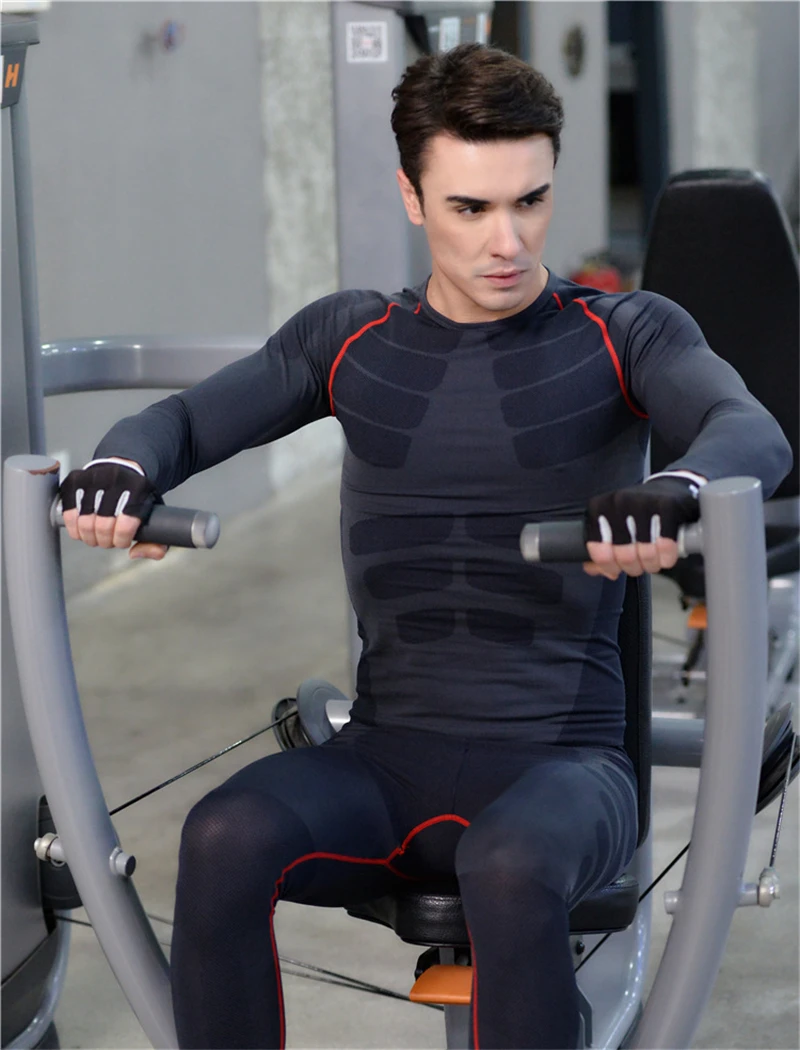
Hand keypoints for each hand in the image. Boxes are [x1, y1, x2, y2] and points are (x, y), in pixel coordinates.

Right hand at [59, 460, 167, 560]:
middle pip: (103, 526)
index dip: (122, 540)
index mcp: (139, 487)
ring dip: (89, 538)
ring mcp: (93, 477)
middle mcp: (115, 479)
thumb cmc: (137, 497)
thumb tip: (135, 554)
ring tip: (96, 537)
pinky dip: (74, 528)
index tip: (122, 541)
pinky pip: (69, 514)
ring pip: (85, 522)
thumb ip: (155, 542)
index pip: (126, 524)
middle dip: (105, 541)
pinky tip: (82, 530)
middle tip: (108, 541)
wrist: (122, 469)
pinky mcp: (75, 480)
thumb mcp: (153, 515)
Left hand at [582, 476, 700, 579]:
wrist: (668, 490)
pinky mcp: (667, 506)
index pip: (599, 551)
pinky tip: (665, 557)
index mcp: (599, 507)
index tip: (616, 570)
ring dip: (651, 565)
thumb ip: (600, 548)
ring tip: (653, 561)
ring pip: (646, 554)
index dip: (609, 567)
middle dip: (633, 568)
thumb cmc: (636, 513)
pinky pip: (665, 545)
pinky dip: (667, 558)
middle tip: (639, 565)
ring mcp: (643, 502)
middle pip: (624, 556)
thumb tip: (591, 568)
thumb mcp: (613, 526)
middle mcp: (619, 502)